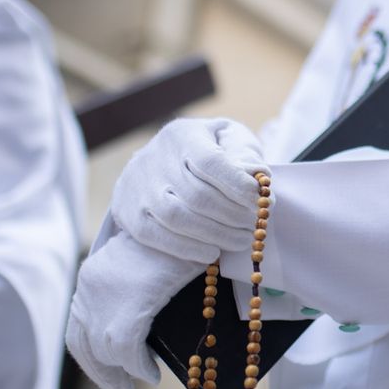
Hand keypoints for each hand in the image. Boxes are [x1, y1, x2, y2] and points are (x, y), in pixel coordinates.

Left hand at [67, 233, 202, 388]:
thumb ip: (134, 290)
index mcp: (91, 276)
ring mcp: (105, 301)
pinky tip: (151, 375)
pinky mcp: (127, 310)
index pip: (77, 328)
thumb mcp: (145, 265)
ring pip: (104, 352)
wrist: (191, 221)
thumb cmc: (178, 239)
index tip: (110, 372)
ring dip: (119, 374)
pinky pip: (127, 352)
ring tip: (135, 385)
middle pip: (84, 344)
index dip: (91, 356)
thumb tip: (143, 323)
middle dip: (101, 372)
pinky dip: (139, 368)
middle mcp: (89, 289)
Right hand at [110, 118, 268, 263]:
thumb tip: (259, 179)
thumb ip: (244, 154)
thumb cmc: (206, 150)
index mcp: (183, 135)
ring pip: (177, 218)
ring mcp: (138, 186)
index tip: (261, 202)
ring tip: (241, 240)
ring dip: (215, 234)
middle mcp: (155, 158)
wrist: (157, 163)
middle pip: (197, 195)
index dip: (238, 185)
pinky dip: (187, 248)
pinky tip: (212, 252)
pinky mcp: (128, 212)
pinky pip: (156, 236)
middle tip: (256, 227)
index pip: (210, 161)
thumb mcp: (227, 139)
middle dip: (233, 215)